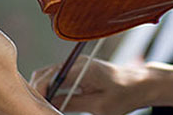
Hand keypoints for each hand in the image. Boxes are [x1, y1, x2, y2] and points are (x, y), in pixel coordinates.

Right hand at [31, 56, 159, 114]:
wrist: (139, 84)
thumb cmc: (124, 94)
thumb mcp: (99, 105)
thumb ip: (73, 104)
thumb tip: (50, 107)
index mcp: (83, 69)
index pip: (49, 78)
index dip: (37, 94)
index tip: (33, 108)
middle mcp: (77, 63)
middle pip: (43, 75)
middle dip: (35, 92)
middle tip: (33, 110)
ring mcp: (77, 65)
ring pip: (47, 76)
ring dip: (41, 91)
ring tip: (40, 108)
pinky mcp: (78, 70)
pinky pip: (56, 78)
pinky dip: (49, 90)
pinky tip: (49, 103)